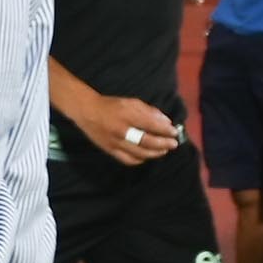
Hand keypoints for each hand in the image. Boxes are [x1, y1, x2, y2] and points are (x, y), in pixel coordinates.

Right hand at [62, 94, 181, 166]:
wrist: (87, 112)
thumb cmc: (111, 105)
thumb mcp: (131, 102)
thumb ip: (149, 111)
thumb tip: (165, 121)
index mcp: (127, 115)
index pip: (151, 124)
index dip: (165, 130)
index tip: (174, 132)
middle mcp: (121, 130)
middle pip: (147, 141)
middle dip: (163, 143)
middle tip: (174, 143)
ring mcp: (115, 142)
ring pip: (139, 153)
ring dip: (155, 153)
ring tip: (163, 150)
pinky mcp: (109, 150)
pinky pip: (128, 160)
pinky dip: (140, 159)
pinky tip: (146, 156)